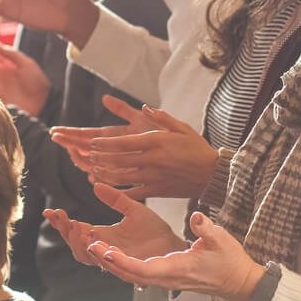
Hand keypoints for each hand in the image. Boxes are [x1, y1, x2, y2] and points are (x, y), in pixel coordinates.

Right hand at [43, 182, 184, 267]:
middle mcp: (106, 249)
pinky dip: (99, 254)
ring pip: (88, 257)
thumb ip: (115, 199)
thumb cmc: (156, 232)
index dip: (62, 223)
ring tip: (75, 227)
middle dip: (65, 233)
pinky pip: (109, 264)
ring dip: (78, 243)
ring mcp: (115, 259)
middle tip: (60, 217)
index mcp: (105, 236)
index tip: (51, 211)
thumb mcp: (133, 209)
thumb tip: (95, 184)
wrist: (176, 246)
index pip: (77, 231)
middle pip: (76, 246)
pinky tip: (95, 242)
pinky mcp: (128, 268)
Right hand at [50, 94, 157, 174]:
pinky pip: (112, 179)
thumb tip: (104, 98)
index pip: (89, 134)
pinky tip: (92, 173)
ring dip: (81, 158)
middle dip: (71, 143)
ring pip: (95, 164)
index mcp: (116, 136)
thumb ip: (124, 110)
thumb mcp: (144, 120)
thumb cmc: (167, 137)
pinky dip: (100, 176)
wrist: (188, 158)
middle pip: (87, 149)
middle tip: (57, 138)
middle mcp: (115, 151)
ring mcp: (121, 165)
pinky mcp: (131, 178)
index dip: (72, 133)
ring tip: (72, 150)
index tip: (56, 131)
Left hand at [53, 98, 218, 199]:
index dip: (105, 143)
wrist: (212, 174)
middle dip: (101, 157)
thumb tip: (144, 107)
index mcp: (157, 142)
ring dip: (105, 174)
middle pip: (119, 159)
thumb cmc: (197, 148)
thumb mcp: (181, 127)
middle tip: (88, 154)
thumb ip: (161, 117)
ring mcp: (154, 177)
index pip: (124, 142)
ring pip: (122, 177)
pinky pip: (133, 192)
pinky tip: (108, 189)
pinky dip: (118, 191)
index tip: (93, 142)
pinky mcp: (156, 191)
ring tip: (93, 170)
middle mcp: (153, 160)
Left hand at [91, 211, 265, 300]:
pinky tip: (110, 252)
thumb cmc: (230, 261)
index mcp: (177, 269)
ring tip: (92, 246)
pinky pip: (138, 272)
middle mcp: (167, 278)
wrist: (238, 282)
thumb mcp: (220, 239)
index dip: (123, 262)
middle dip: (108, 261)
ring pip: (131, 275)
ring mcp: (165, 279)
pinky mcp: (165, 276)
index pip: (144, 269)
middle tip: (89, 244)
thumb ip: (206, 228)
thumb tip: (196, 217)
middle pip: (130, 274)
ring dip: (111, 262)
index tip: (106, 251)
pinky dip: (122, 263)